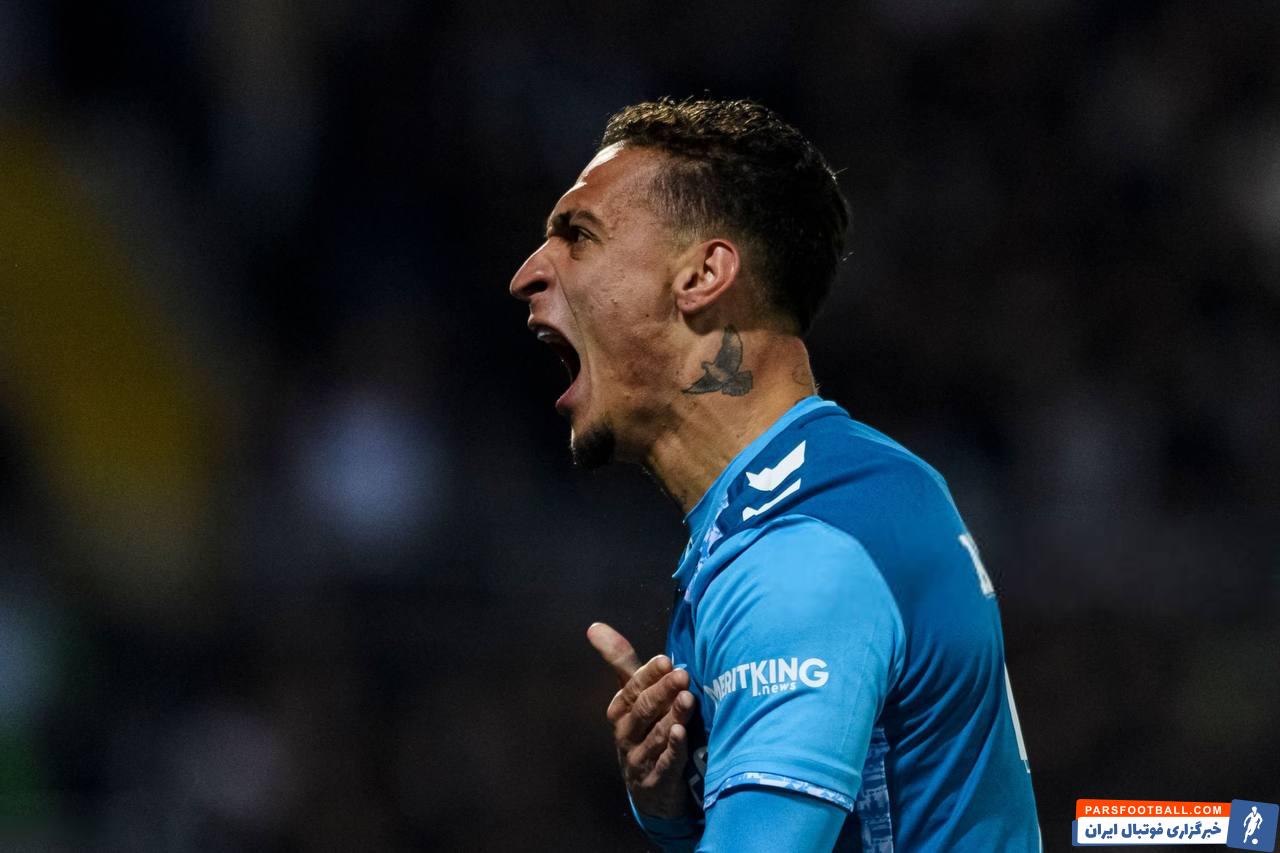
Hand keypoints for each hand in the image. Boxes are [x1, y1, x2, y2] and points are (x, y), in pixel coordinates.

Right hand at [587, 622, 697, 818]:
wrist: (649, 789)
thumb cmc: (644, 731)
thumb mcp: (633, 697)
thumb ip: (621, 663)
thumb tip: (594, 627)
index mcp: (620, 710)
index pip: (632, 688)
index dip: (648, 675)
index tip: (665, 660)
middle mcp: (626, 733)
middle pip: (643, 709)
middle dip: (662, 691)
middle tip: (682, 676)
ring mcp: (639, 759)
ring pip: (655, 734)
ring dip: (672, 716)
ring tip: (688, 699)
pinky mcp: (655, 782)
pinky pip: (664, 764)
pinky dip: (673, 749)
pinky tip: (681, 734)